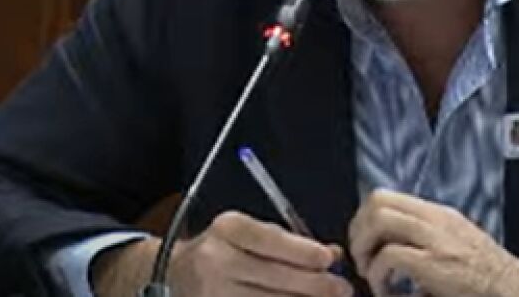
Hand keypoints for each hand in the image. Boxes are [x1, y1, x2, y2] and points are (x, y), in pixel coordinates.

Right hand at [91, 212, 353, 296]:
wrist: (175, 274)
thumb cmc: (224, 250)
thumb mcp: (250, 233)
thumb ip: (290, 243)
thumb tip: (334, 255)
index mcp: (227, 229)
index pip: (269, 240)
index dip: (303, 252)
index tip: (329, 259)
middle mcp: (216, 261)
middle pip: (275, 278)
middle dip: (316, 286)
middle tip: (343, 289)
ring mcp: (213, 294)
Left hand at [347, 190, 518, 296]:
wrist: (511, 288)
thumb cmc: (483, 273)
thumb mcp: (454, 240)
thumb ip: (425, 234)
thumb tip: (389, 241)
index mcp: (437, 214)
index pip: (385, 196)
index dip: (363, 218)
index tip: (363, 242)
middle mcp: (434, 220)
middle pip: (377, 202)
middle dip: (358, 231)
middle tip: (362, 258)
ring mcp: (435, 240)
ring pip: (380, 221)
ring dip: (364, 249)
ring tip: (371, 273)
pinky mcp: (433, 264)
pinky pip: (389, 257)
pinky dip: (377, 275)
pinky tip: (385, 290)